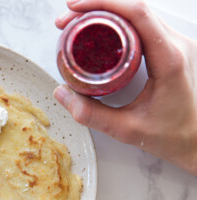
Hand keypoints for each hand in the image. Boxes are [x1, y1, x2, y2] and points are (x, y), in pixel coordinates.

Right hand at [53, 0, 196, 175]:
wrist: (196, 140)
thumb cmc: (171, 135)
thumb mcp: (127, 129)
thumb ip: (92, 114)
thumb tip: (62, 94)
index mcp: (169, 59)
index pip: (137, 15)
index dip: (104, 4)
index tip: (76, 9)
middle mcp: (176, 45)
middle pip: (134, 9)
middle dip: (96, 8)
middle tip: (66, 21)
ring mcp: (175, 45)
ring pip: (137, 15)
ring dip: (106, 13)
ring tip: (76, 24)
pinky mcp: (170, 49)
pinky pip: (141, 26)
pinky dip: (116, 22)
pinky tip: (97, 31)